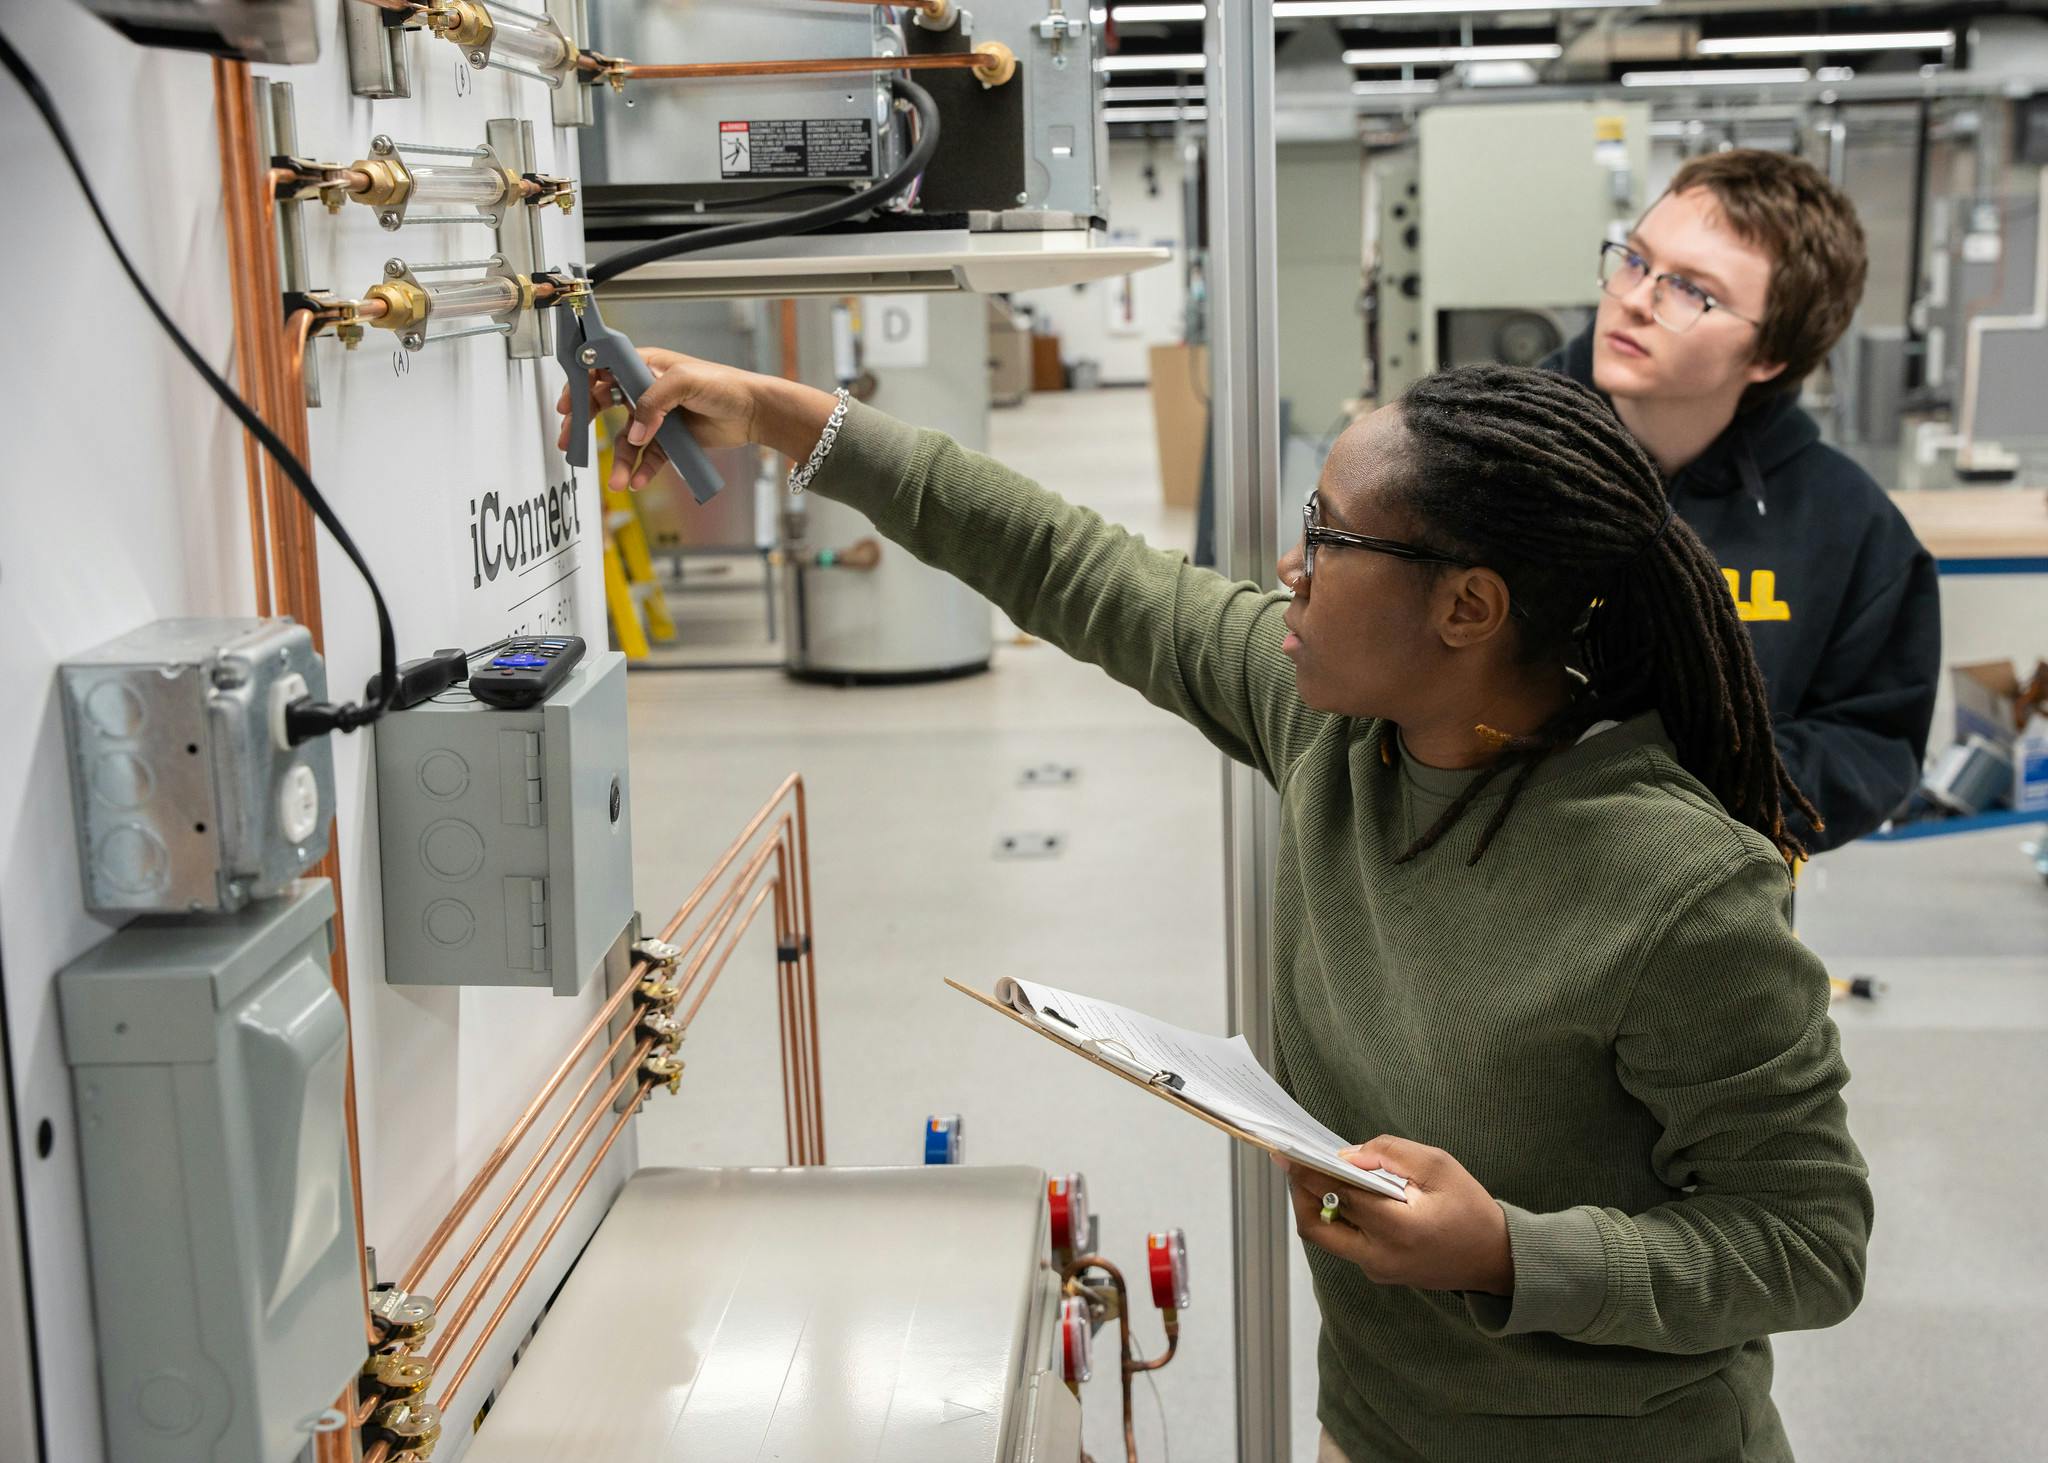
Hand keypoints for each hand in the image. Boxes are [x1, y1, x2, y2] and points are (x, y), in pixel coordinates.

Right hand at [552, 347, 833, 490]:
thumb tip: (635, 432)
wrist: (753, 412)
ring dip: (618, 461)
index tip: (568, 404)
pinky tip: (637, 482)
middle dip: (584, 425)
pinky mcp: (669, 440)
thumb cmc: (723, 385)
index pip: (604, 372)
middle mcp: (645, 390)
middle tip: (568, 441)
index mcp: (645, 366)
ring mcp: (656, 417)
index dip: (583, 386)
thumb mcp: (684, 382)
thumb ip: (653, 402)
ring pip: (626, 440)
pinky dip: (640, 470)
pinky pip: (647, 458)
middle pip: (604, 406)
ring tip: (617, 481)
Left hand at [1279, 1136, 1513, 1295]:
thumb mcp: (1438, 1166)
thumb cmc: (1470, 1208)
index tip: (1287, 1152)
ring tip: (1318, 1173)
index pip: (1338, 1195)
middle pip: (1316, 1227)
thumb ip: (1390, 1154)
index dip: (1309, 1171)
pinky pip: (1345, 1243)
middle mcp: (1380, 1256)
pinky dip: (1337, 1216)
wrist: (1494, 1258)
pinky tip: (1345, 1192)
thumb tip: (1346, 1155)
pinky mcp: (1378, 1272)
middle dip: (1299, 1193)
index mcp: (1398, 1228)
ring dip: (1315, 1205)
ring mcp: (1376, 1269)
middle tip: (1296, 1164)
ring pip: (1327, 1237)